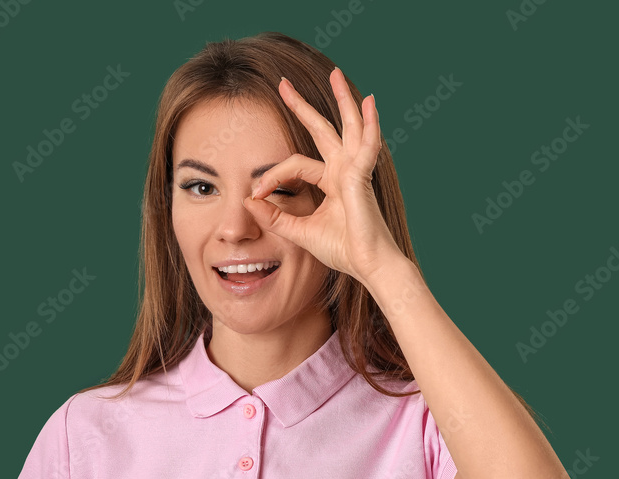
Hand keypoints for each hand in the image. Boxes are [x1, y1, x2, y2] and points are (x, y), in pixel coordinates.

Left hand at [242, 66, 402, 286]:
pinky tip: (370, 104)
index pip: (296, 165)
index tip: (255, 194)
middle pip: (323, 130)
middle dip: (303, 106)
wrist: (369, 265)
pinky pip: (365, 145)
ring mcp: (355, 171)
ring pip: (348, 127)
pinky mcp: (362, 177)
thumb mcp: (299, 231)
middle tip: (284, 84)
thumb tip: (248, 201)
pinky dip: (370, 124)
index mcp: (332, 182)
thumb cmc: (343, 250)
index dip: (272, 176)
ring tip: (336, 73)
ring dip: (343, 100)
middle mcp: (344, 171)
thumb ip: (274, 217)